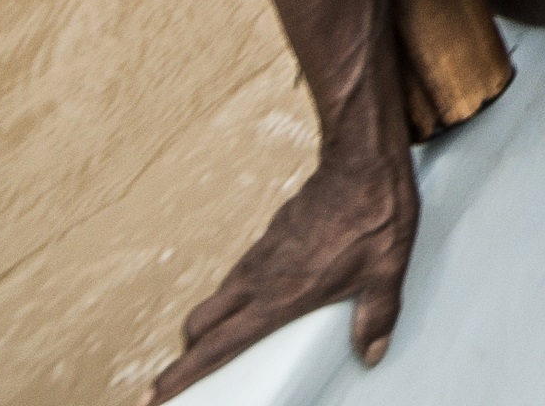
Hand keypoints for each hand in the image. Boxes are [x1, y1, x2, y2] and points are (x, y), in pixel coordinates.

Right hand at [150, 146, 416, 397]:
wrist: (361, 161)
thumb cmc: (375, 214)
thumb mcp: (386, 271)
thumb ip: (377, 315)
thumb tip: (371, 353)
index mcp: (281, 298)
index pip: (219, 345)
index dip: (185, 373)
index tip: (157, 394)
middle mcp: (260, 279)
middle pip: (200, 324)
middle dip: (188, 352)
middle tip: (188, 375)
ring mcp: (260, 257)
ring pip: (217, 299)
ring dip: (211, 324)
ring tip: (222, 345)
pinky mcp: (268, 239)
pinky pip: (238, 277)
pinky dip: (233, 299)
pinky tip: (257, 303)